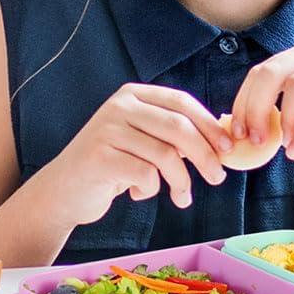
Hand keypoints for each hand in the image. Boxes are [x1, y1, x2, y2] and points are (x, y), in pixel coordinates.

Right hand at [43, 83, 232, 224]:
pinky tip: (139, 194)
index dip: (209, 125)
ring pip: (165, 155)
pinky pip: (145, 175)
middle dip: (205, 155)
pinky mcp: (99, 157)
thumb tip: (223, 139)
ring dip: (182, 182)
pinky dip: (152, 190)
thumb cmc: (112, 166)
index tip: (228, 149)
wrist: (64, 190)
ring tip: (181, 197)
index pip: (181, 102)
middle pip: (178, 127)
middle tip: (217, 178)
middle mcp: (118, 106)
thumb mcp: (142, 141)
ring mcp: (106, 130)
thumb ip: (172, 134)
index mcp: (132, 95)